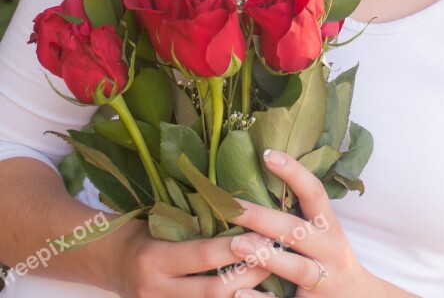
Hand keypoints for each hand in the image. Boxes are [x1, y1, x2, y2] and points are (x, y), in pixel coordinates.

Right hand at [109, 217, 270, 296]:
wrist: (108, 260)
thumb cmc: (141, 230)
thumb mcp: (161, 221)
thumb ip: (194, 224)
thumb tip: (239, 212)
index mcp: (154, 259)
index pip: (203, 255)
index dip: (235, 249)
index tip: (264, 236)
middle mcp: (156, 290)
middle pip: (213, 291)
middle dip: (249, 276)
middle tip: (276, 257)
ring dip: (245, 295)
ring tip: (273, 279)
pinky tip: (250, 294)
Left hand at [226, 149, 382, 296]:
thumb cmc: (330, 258)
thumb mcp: (323, 231)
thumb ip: (298, 212)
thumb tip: (259, 178)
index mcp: (329, 225)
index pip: (313, 192)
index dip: (293, 171)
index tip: (267, 154)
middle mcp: (328, 250)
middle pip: (296, 230)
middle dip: (262, 217)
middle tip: (231, 206)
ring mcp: (323, 279)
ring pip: (296, 267)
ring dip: (265, 255)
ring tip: (236, 244)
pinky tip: (239, 294)